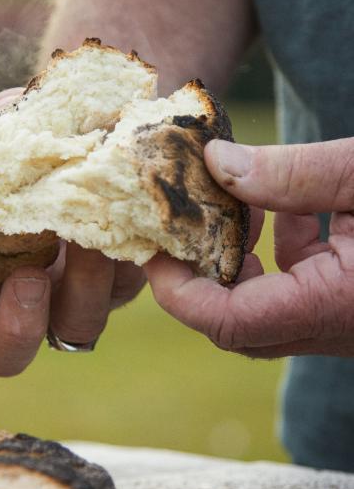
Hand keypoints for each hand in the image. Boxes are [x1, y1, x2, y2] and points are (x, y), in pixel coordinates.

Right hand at [0, 88, 145, 375]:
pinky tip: (118, 226)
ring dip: (78, 296)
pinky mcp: (119, 280)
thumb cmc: (24, 133)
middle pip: (3, 353)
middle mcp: (12, 297)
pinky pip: (121, 291)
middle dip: (14, 329)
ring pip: (73, 332)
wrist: (91, 125)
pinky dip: (120, 266)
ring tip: (86, 243)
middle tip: (27, 280)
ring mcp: (68, 294)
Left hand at [145, 137, 353, 357]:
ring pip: (264, 309)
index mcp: (333, 304)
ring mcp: (342, 320)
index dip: (177, 288)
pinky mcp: (349, 303)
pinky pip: (297, 293)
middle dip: (201, 271)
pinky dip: (278, 253)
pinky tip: (288, 210)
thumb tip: (216, 160)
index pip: (228, 321)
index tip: (154, 244)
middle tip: (185, 221)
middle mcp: (335, 327)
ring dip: (238, 258)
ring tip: (237, 204)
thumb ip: (294, 172)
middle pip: (236, 323)